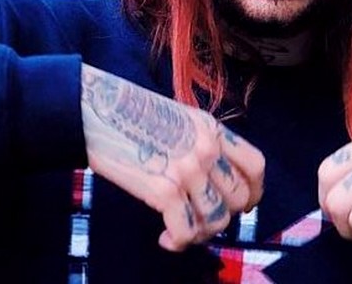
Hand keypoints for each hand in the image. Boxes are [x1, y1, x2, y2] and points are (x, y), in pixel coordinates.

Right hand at [80, 64, 264, 250]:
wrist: (96, 109)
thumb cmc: (130, 113)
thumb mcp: (179, 117)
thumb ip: (201, 142)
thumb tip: (212, 179)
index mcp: (212, 129)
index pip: (256, 166)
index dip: (254, 191)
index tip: (244, 204)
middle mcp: (207, 149)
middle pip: (239, 198)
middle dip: (224, 216)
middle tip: (201, 218)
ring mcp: (187, 170)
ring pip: (217, 220)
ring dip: (201, 233)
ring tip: (182, 231)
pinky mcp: (164, 190)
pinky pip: (185, 230)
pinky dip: (178, 242)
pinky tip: (165, 238)